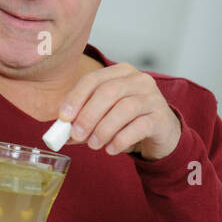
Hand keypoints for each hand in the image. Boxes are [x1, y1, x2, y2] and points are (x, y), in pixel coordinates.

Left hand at [59, 63, 181, 160]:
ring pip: (124, 109)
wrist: (160, 132)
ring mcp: (153, 97)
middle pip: (108, 92)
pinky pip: (139, 126)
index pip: (93, 79)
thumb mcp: (102, 116)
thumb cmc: (126, 120)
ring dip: (104, 129)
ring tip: (93, 145)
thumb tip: (60, 133)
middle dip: (88, 115)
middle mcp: (138, 80)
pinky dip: (121, 139)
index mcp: (119, 72)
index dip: (76, 97)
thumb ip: (81, 121)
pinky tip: (111, 149)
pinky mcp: (161, 117)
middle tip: (76, 134)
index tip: (63, 117)